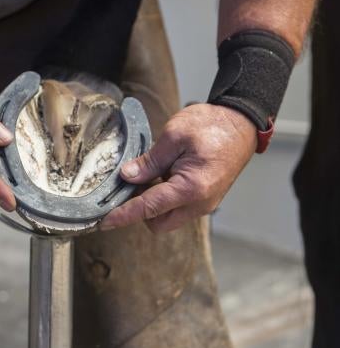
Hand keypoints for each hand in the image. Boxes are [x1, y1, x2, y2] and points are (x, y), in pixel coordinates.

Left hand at [101, 103, 256, 232]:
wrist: (242, 124)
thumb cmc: (213, 125)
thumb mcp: (175, 136)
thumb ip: (150, 160)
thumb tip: (128, 176)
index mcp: (191, 188)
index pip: (148, 208)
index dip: (124, 215)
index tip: (105, 221)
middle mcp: (199, 203)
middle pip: (158, 223)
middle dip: (141, 211)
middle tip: (132, 185)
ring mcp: (205, 204)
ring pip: (168, 218)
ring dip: (154, 205)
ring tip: (152, 174)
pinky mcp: (205, 200)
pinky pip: (179, 209)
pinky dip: (166, 199)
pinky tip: (164, 175)